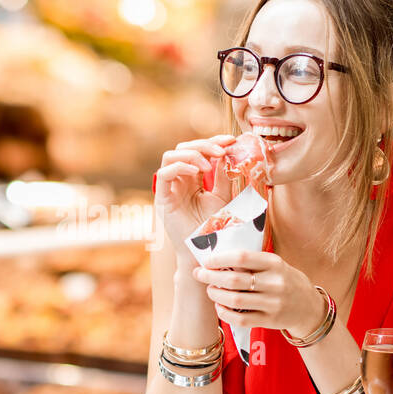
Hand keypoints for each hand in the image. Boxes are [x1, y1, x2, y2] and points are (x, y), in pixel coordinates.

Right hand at [153, 134, 236, 265]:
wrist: (206, 252)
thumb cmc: (214, 228)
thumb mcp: (223, 196)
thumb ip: (223, 175)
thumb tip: (227, 152)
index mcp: (192, 178)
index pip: (197, 151)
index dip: (212, 142)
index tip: (230, 141)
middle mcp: (179, 181)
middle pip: (183, 148)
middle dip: (204, 145)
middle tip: (222, 150)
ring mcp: (169, 189)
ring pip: (170, 156)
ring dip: (192, 154)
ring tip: (209, 165)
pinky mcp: (162, 200)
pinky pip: (164, 174)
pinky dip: (180, 167)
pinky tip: (198, 173)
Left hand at [192, 249, 326, 336]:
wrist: (309, 307)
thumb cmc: (285, 280)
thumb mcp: (275, 265)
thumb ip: (252, 262)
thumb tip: (218, 259)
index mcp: (275, 263)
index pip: (241, 257)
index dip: (219, 258)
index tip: (207, 261)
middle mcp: (275, 283)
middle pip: (234, 280)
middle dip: (211, 277)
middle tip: (200, 274)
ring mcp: (273, 303)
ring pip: (235, 300)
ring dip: (216, 295)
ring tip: (210, 290)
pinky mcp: (270, 321)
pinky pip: (240, 319)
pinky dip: (224, 313)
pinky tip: (219, 307)